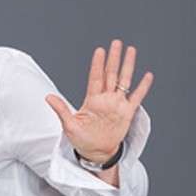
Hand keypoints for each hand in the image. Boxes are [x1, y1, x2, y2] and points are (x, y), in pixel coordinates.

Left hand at [45, 39, 153, 162]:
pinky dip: (142, 87)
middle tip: (116, 43)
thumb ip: (61, 109)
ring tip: (131, 50)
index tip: (100, 50)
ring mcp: (117, 105)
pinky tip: (147, 75)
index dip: (97, 64)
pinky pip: (136, 97)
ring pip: (124, 81)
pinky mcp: (127, 113)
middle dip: (113, 58)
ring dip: (127, 66)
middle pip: (110, 74)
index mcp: (91, 100)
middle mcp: (105, 99)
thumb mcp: (69, 125)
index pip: (95, 77)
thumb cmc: (81, 139)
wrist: (95, 152)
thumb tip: (47, 97)